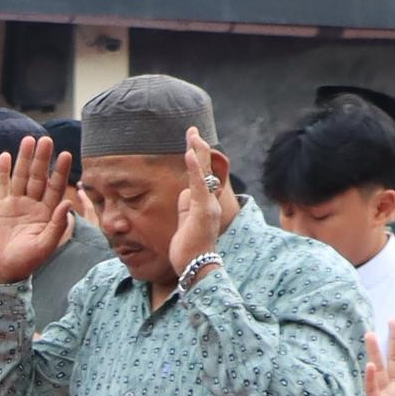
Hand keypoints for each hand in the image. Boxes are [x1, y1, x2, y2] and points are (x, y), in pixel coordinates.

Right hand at [0, 135, 76, 283]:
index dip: (60, 171)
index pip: (55, 187)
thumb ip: (57, 224)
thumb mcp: (45, 245)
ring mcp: (15, 204)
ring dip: (25, 159)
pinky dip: (2, 171)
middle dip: (43, 159)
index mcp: (47, 214)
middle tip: (46, 140)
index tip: (65, 154)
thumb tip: (67, 203)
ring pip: (21, 176)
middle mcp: (32, 205)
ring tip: (28, 140)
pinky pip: (1, 184)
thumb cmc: (25, 262)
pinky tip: (5, 156)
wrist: (0, 270)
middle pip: (39, 177)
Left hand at [165, 130, 234, 274]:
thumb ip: (186, 206)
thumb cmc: (189, 248)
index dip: (197, 158)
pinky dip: (194, 168)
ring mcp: (208, 205)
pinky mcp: (202, 210)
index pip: (200, 175)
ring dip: (198, 151)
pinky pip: (198, 185)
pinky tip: (190, 153)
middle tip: (192, 129)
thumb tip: (185, 192)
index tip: (191, 140)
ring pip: (203, 173)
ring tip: (193, 134)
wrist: (196, 266)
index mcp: (204, 203)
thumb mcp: (185, 221)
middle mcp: (210, 201)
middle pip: (204, 169)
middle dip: (199, 147)